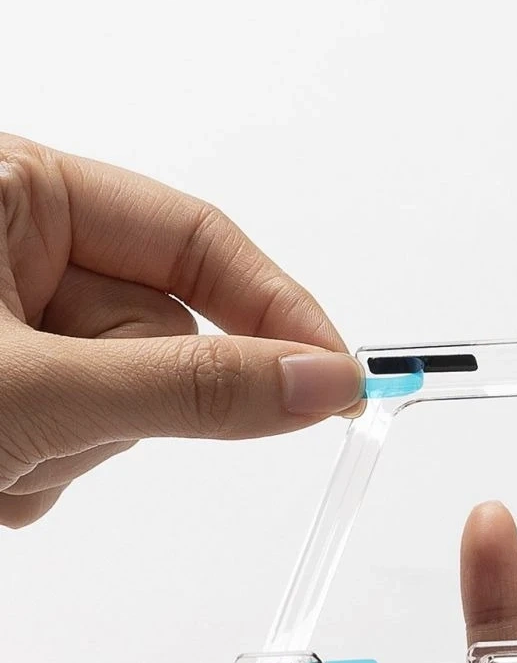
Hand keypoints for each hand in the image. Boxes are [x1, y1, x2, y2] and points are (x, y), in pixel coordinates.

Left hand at [0, 135, 363, 527]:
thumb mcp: (36, 387)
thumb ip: (187, 387)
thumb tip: (320, 381)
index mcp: (21, 194)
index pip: (197, 241)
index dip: (275, 310)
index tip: (339, 377)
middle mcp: (22, 251)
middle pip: (165, 333)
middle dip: (132, 401)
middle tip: (54, 429)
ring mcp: (16, 326)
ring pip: (131, 395)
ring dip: (79, 445)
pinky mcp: (13, 391)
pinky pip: (86, 433)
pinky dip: (48, 467)